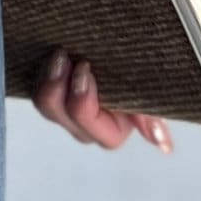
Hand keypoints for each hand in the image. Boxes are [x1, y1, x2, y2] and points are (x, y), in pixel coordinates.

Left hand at [32, 48, 173, 152]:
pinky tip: (48, 55)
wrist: (119, 59)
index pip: (85, 120)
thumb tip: (164, 147)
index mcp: (109, 133)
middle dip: (57, 84)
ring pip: (44, 103)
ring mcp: (64, 114)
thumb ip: (151, 117)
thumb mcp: (145, 97)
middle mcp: (83, 128)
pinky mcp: (51, 96)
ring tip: (58, 53)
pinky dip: (39, 73)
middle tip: (66, 56)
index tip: (85, 69)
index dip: (81, 98)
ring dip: (47, 77)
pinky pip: (35, 89)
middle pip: (57, 113)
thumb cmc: (138, 80)